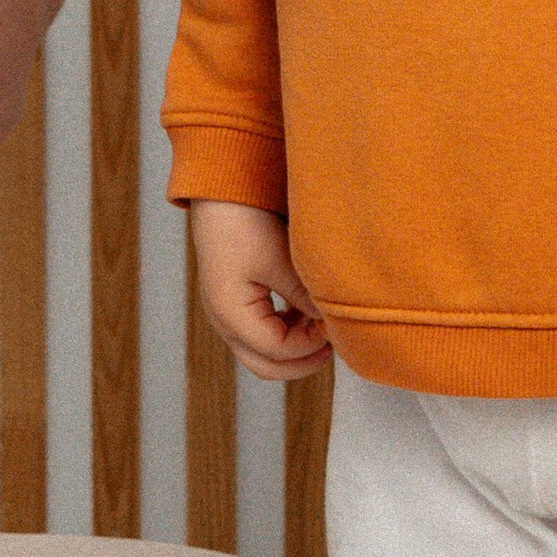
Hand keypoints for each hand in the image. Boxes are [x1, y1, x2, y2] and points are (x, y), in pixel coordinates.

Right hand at [192, 200, 332, 379]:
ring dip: (294, 346)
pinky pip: (259, 333)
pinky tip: (304, 312)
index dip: (311, 346)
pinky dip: (284, 331)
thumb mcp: (282, 260)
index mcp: (230, 314)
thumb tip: (333, 326)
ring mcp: (225, 313)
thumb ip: (305, 298)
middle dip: (303, 360)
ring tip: (321, 326)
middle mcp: (222, 320)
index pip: (278, 352)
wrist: (221, 190)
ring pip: (263, 353)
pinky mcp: (232, 302)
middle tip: (334, 344)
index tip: (335, 328)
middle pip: (266, 366)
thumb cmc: (245, 220)